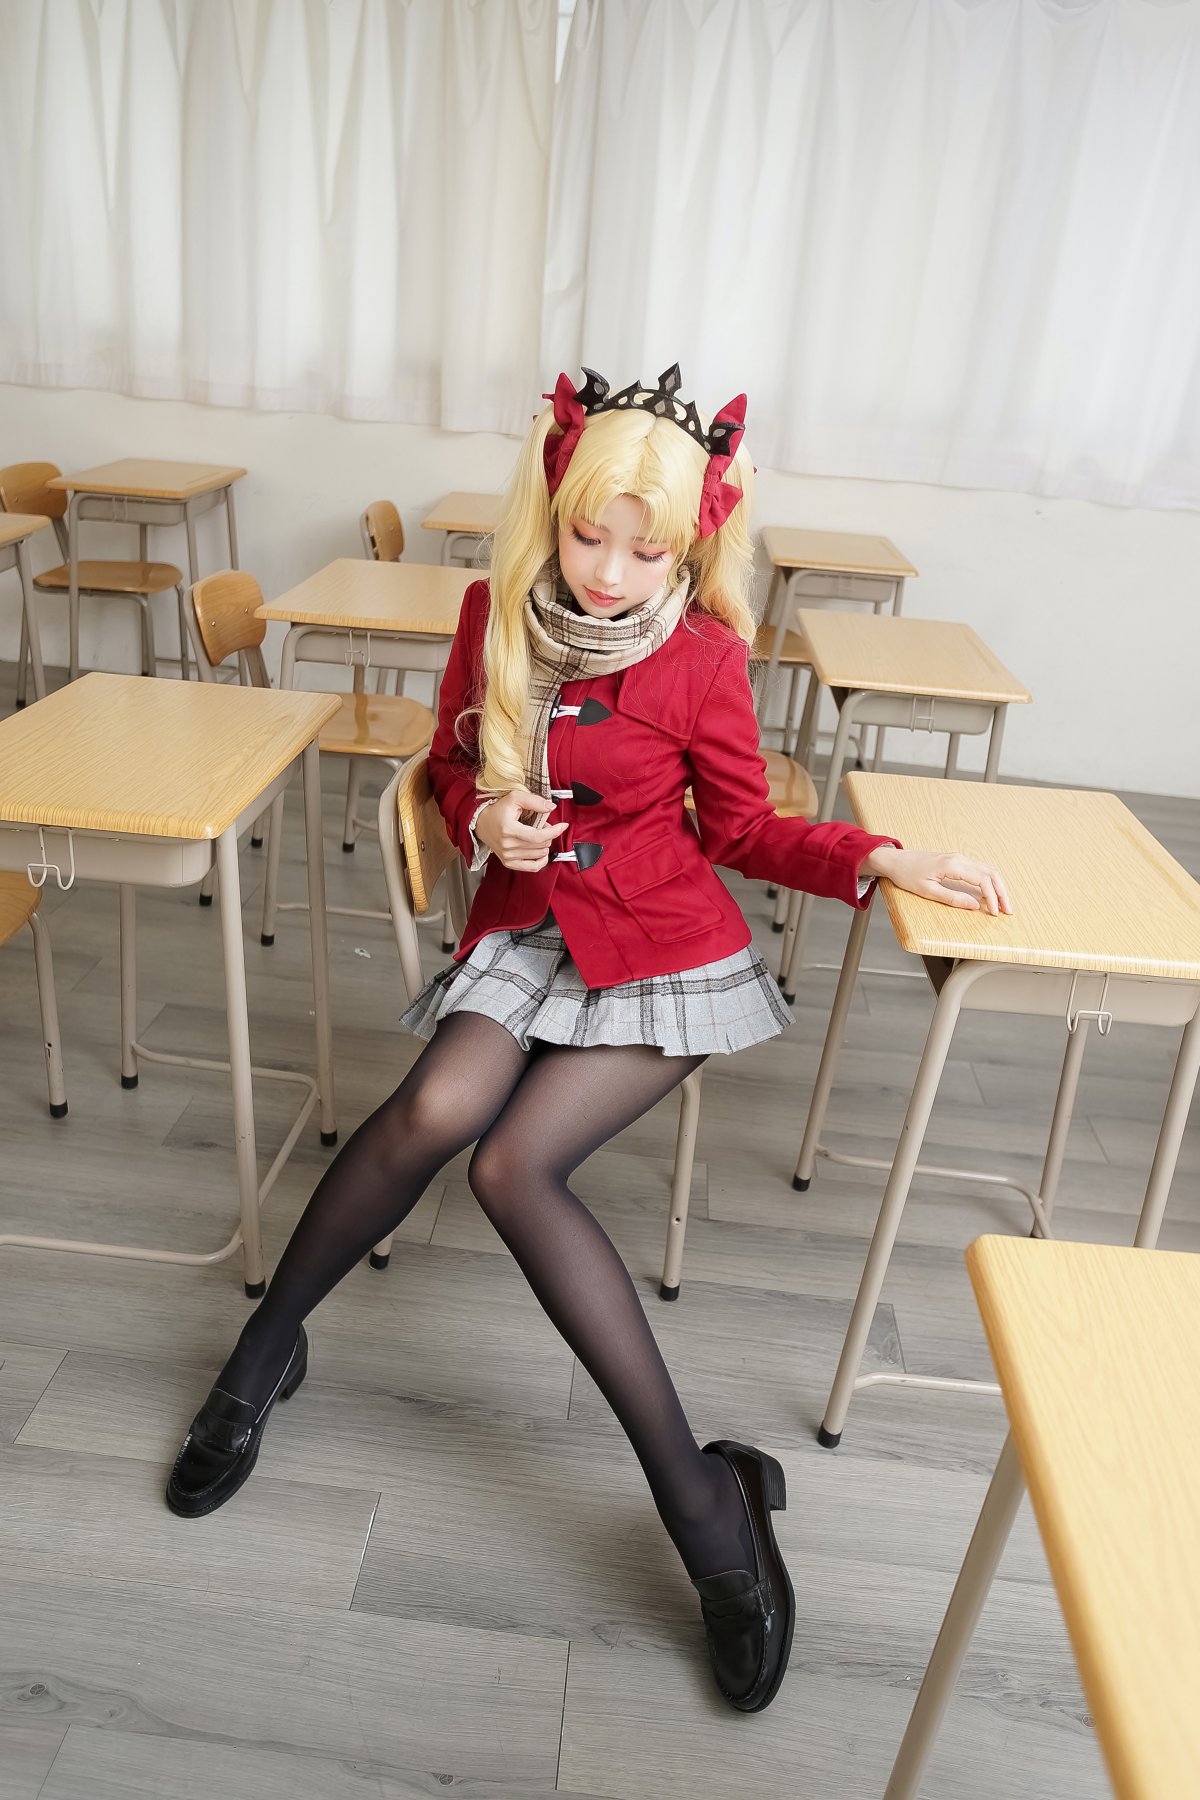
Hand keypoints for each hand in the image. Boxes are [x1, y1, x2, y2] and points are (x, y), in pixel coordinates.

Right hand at [475, 786, 567, 871]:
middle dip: (548, 834)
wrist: (482, 824)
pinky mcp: (508, 863)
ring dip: (544, 844)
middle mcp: (507, 845)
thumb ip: (534, 801)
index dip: (554, 831)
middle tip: (543, 825)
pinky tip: (542, 852)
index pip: (538, 836)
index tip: (563, 825)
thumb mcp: (514, 798)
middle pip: (541, 845)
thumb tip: (551, 807)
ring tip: (539, 835)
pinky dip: (541, 860)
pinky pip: (532, 867)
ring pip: (539, 855)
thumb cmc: (498, 810)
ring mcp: (508, 856)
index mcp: (509, 829)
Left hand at [863, 845, 1011, 915]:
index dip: (992, 897)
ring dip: (998, 886)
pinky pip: (979, 869)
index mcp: (953, 865)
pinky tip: (991, 892)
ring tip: (1003, 903)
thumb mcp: (928, 891)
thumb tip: (975, 905)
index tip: (995, 912)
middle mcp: (959, 858)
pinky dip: (989, 880)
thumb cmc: (908, 875)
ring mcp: (959, 857)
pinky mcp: (957, 860)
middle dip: (1002, 892)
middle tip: (1008, 910)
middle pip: (990, 873)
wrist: (896, 861)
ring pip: (987, 869)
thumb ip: (952, 898)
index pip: (982, 880)